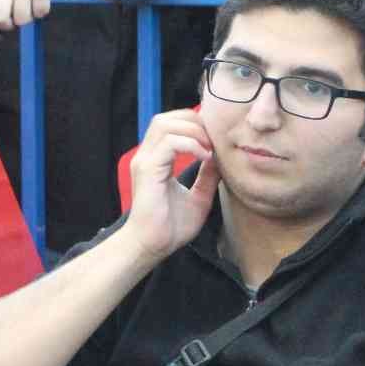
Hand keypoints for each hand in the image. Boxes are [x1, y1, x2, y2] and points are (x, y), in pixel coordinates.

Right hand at [118, 110, 218, 264]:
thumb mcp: (198, 197)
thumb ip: (207, 177)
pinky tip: (204, 157)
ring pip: (165, 124)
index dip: (194, 125)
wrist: (152, 247)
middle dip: (193, 122)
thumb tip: (220, 158)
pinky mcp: (147, 170)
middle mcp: (147, 156)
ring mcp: (144, 161)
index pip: (171, 124)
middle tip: (213, 141)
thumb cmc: (170, 228)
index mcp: (156, 160)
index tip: (215, 141)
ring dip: (192, 131)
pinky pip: (168, 143)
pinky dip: (189, 144)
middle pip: (166, 118)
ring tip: (208, 148)